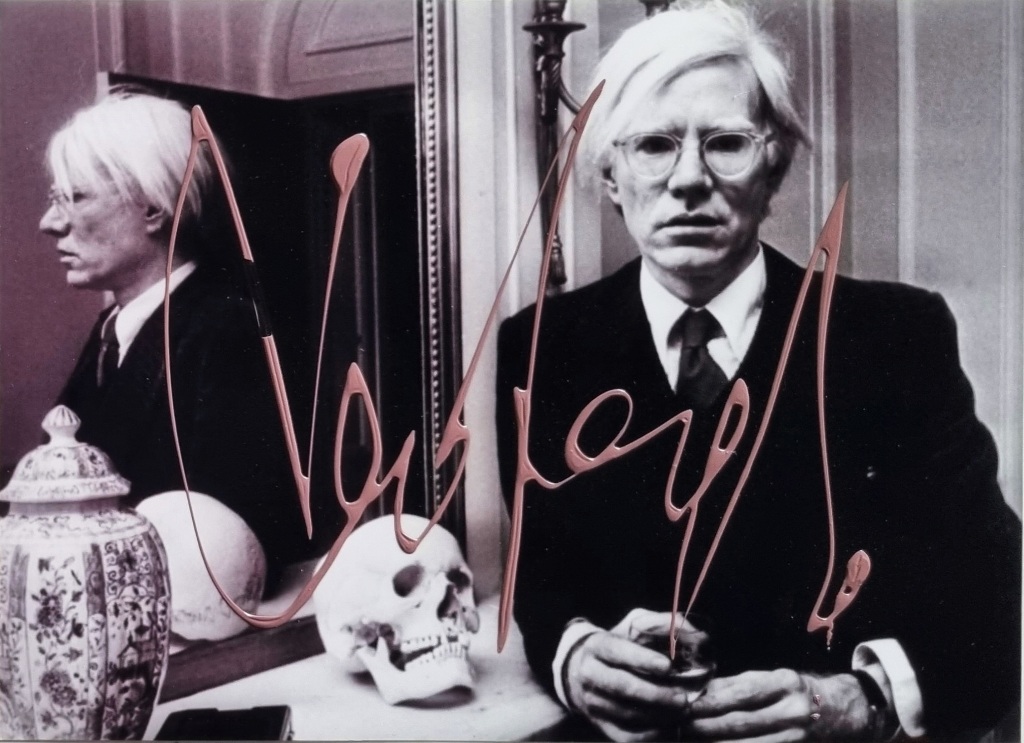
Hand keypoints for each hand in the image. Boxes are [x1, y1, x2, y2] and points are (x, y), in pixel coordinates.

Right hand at [563, 610, 703, 741]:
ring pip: (626, 714)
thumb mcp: (634, 626)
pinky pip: (626, 736)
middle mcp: (590, 674)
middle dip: (654, 694)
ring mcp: (593, 702)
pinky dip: (651, 735)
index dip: (641, 659)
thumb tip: (693, 631)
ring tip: (683, 712)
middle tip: (683, 699)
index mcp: (597, 646)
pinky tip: (672, 728)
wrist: (582, 669)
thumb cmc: (621, 645)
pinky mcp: (601, 725)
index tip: (667, 666)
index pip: (616, 651)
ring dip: (657, 716)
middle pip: (621, 687)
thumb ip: (662, 624)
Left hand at [684, 669, 876, 740]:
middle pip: (739, 722)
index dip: (710, 700)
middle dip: (704, 725)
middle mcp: (793, 710)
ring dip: (715, 741)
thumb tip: (703, 693)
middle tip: (677, 725)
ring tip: (689, 738)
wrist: (848, 712)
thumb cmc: (801, 691)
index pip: (740, 692)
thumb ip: (745, 686)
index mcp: (785, 683)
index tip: (684, 703)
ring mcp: (796, 734)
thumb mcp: (778, 680)